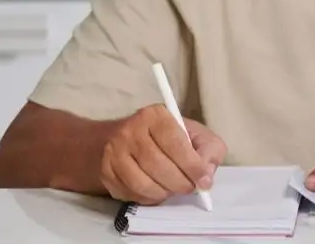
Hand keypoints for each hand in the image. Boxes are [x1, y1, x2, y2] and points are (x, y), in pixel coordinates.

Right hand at [100, 104, 226, 204]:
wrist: (122, 138)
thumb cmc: (166, 136)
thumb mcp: (193, 133)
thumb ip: (208, 149)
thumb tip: (206, 176)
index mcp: (155, 116)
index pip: (174, 143)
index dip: (192, 165)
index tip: (203, 181)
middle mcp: (130, 131)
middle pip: (157, 165)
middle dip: (179, 183)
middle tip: (189, 188)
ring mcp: (114, 152)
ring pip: (142, 183)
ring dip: (163, 193)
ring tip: (173, 190)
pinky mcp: (106, 172)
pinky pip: (130, 193)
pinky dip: (148, 198)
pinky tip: (156, 191)